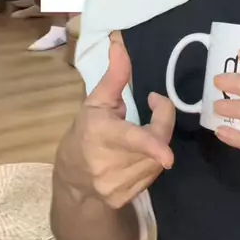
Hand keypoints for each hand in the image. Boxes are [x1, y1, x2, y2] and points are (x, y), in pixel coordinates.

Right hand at [59, 38, 174, 208]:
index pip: (131, 140)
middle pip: (156, 143)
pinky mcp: (126, 197)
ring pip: (157, 160)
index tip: (167, 153)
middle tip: (156, 106)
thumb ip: (114, 75)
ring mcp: (118, 184)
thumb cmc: (85, 132)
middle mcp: (109, 163)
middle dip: (162, 121)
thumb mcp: (96, 102)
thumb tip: (119, 41)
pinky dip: (151, 161)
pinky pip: (153, 174)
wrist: (73, 180)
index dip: (151, 145)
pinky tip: (137, 155)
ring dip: (157, 142)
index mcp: (101, 135)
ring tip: (142, 133)